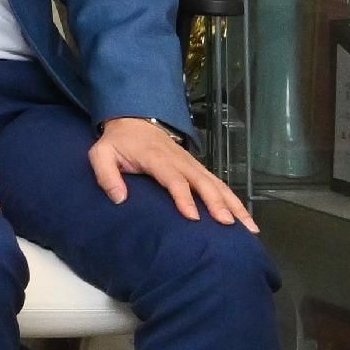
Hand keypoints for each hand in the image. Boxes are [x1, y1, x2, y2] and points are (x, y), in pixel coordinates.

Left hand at [91, 116, 256, 229]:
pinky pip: (219, 184)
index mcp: (157, 159)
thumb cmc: (118, 143)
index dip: (184, 198)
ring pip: (217, 184)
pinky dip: (234, 200)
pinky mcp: (198, 169)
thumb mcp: (101, 154)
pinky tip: (244, 218)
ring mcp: (192, 164)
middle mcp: (180, 161)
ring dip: (234, 204)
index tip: (193, 218)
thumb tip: (119, 199)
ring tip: (249, 227)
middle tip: (227, 224)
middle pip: (203, 182)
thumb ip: (106, 175)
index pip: (174, 179)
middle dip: (217, 203)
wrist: (134, 122)